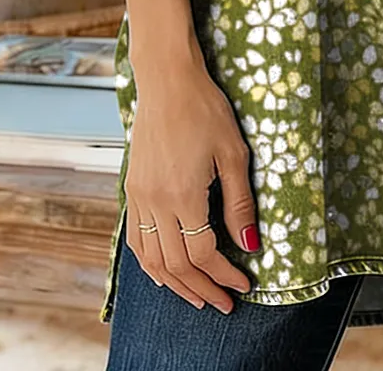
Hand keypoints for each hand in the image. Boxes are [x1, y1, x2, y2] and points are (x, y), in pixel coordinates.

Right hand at [124, 56, 258, 312]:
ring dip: (175, 284)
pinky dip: (150, 264)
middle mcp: (155, 202)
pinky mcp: (131, 188)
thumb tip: (251, 244)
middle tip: (224, 303)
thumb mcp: (233, 152)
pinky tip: (164, 272)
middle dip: (202, 288)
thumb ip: (240, 202)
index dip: (225, 274)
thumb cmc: (206, 109)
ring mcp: (139, 196)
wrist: (167, 80)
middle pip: (176, 265)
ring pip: (151, 260)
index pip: (204, 254)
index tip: (244, 283)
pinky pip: (135, 240)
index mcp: (183, 195)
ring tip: (198, 296)